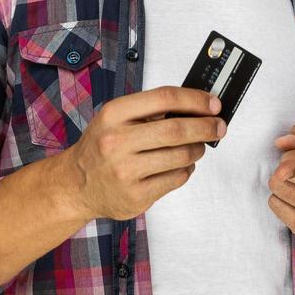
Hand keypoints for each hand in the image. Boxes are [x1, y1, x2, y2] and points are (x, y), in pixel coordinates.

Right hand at [59, 86, 225, 221]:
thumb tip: (197, 106)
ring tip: (197, 147)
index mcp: (113, 114)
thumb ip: (150, 110)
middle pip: (176, 130)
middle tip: (219, 127)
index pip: (164, 98)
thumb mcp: (116, 118)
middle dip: (205, 127)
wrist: (75, 185)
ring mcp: (125, 171)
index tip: (213, 103)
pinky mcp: (135, 195)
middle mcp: (116, 141)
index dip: (195, 99)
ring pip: (180, 156)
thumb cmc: (102, 147)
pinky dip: (186, 169)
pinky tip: (180, 165)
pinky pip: (176, 178)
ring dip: (197, 150)